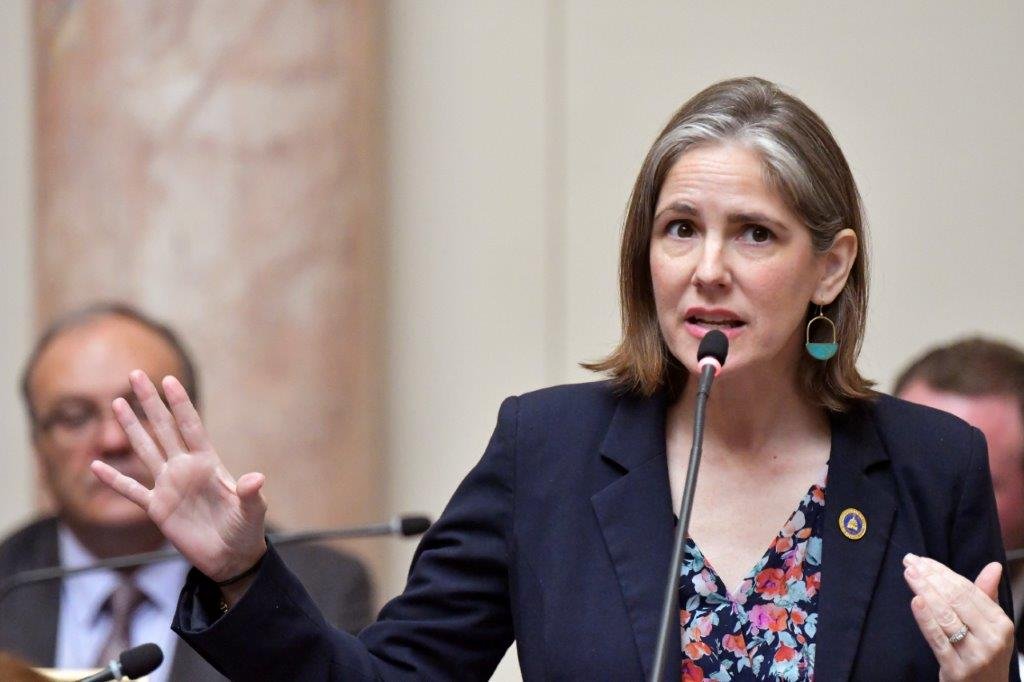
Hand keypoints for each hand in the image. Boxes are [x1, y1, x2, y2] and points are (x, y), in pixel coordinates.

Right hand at [91, 370, 267, 582]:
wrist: (231, 557)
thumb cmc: (246, 529)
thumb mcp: (253, 511)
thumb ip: (252, 494)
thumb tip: (256, 478)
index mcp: (208, 463)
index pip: (190, 426)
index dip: (180, 404)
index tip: (169, 380)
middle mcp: (185, 469)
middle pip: (164, 429)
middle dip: (151, 402)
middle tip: (136, 374)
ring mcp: (170, 487)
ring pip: (145, 450)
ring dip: (131, 428)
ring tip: (117, 403)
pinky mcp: (158, 509)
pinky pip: (132, 491)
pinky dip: (114, 479)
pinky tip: (96, 465)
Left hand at [903, 553, 1014, 680]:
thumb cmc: (983, 652)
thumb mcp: (990, 626)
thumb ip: (986, 595)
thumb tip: (994, 566)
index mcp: (1001, 624)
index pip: (968, 590)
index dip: (943, 572)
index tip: (922, 560)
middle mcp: (992, 639)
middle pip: (955, 599)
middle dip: (930, 577)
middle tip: (909, 561)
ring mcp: (975, 655)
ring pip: (946, 616)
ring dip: (924, 591)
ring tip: (909, 574)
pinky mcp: (957, 669)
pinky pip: (938, 639)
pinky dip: (925, 619)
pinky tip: (915, 601)